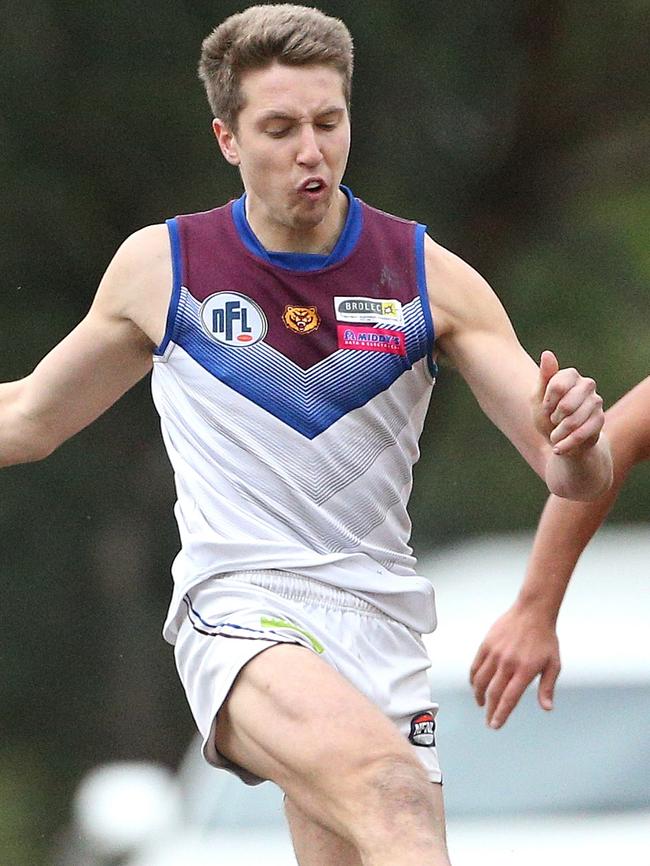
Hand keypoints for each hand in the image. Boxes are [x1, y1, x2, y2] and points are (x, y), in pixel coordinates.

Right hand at [469, 606, 560, 728]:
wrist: (532, 612)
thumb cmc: (545, 638)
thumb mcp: (553, 664)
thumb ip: (547, 687)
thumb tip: (547, 708)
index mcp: (525, 670)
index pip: (509, 698)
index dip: (501, 714)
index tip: (495, 724)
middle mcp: (508, 663)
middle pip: (493, 693)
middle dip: (490, 710)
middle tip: (489, 720)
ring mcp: (495, 653)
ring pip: (481, 680)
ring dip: (479, 695)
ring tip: (482, 704)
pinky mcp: (487, 644)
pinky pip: (476, 666)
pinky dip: (474, 679)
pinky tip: (476, 685)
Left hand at [534, 350, 604, 454]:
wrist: (561, 438)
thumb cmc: (547, 415)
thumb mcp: (538, 398)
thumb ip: (544, 377)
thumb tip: (547, 353)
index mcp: (570, 375)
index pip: (556, 386)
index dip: (547, 402)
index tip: (545, 408)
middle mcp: (587, 384)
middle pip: (565, 405)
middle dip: (553, 418)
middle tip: (553, 421)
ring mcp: (597, 401)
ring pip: (573, 421)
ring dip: (558, 433)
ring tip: (555, 435)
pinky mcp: (601, 420)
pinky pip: (582, 434)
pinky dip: (566, 444)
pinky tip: (558, 447)